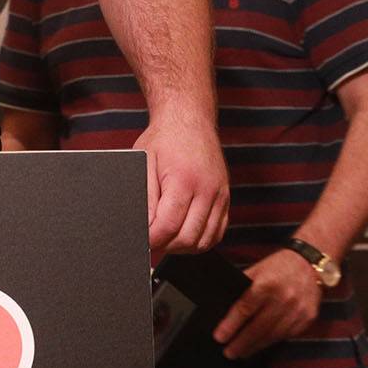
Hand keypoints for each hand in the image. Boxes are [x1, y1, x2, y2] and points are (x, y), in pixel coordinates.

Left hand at [133, 116, 228, 263]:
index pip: (168, 226)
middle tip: (151, 241)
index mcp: (184, 180)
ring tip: (166, 239)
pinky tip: (184, 235)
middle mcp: (207, 190)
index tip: (141, 240)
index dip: (152, 239)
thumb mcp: (143, 162)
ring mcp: (220, 195)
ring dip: (183, 247)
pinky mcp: (226, 199)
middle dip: (166, 246)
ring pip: (205, 241)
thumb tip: (144, 226)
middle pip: (188, 238)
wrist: (190, 120)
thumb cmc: (164, 140)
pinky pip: (217, 232)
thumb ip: (145, 197)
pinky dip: (201, 241)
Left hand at [212, 248, 321, 359]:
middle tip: (228, 353)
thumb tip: (224, 311)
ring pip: (273, 336)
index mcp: (267, 284)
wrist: (310, 264)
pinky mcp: (308, 319)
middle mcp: (284, 298)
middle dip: (241, 343)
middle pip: (258, 327)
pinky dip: (272, 342)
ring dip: (255, 346)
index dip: (230, 326)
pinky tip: (261, 345)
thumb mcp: (256, 270)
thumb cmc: (278, 266)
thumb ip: (242, 289)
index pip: (244, 309)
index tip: (219, 338)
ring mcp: (298, 310)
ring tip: (241, 353)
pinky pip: (287, 335)